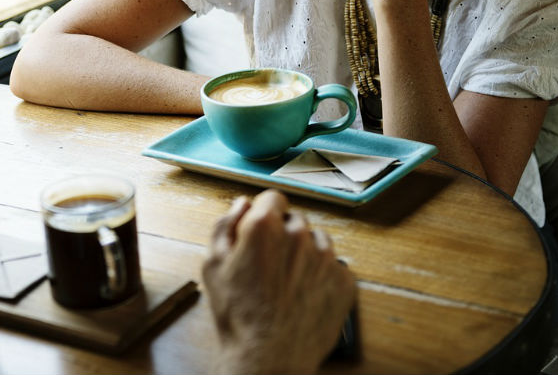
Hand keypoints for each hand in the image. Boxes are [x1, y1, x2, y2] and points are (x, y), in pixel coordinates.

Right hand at [203, 190, 355, 374]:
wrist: (268, 358)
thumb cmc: (238, 315)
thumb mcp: (213, 265)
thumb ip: (224, 225)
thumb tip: (241, 204)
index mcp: (265, 226)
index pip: (273, 197)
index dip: (264, 212)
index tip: (261, 229)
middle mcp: (299, 235)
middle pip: (295, 220)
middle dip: (283, 234)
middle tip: (270, 263)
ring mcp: (326, 258)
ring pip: (317, 241)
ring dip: (305, 253)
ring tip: (287, 282)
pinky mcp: (344, 280)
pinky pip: (334, 266)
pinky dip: (322, 276)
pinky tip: (304, 294)